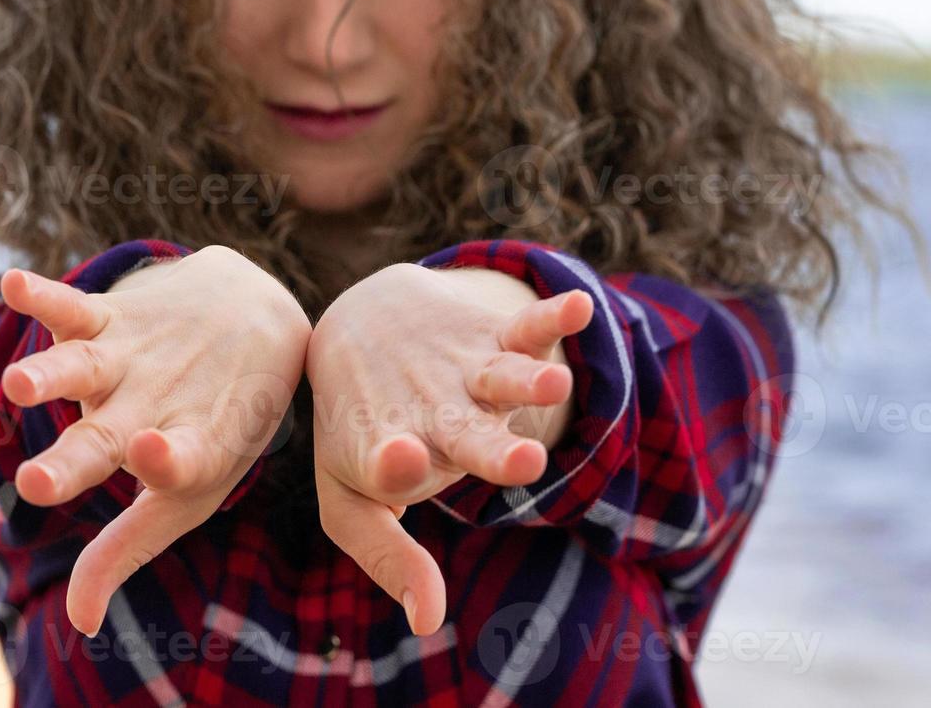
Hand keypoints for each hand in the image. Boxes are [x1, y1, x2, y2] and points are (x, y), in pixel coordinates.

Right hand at [0, 245, 310, 635]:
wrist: (259, 320)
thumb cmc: (212, 431)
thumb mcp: (183, 495)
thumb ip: (124, 550)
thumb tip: (80, 622)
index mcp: (187, 450)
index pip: (181, 465)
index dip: (167, 463)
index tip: (149, 458)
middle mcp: (156, 405)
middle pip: (108, 437)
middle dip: (75, 460)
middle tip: (37, 483)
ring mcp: (131, 359)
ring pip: (84, 368)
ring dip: (50, 376)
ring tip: (18, 383)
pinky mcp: (111, 318)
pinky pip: (74, 307)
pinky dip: (44, 297)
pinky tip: (13, 283)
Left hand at [305, 262, 593, 635]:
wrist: (357, 328)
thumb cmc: (362, 437)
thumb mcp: (353, 501)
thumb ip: (389, 558)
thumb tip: (427, 623)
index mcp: (385, 450)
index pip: (384, 463)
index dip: (393, 464)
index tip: (399, 460)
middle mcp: (427, 411)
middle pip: (461, 433)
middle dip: (492, 449)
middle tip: (523, 463)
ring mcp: (461, 373)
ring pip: (499, 379)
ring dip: (528, 381)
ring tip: (555, 382)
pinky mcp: (491, 340)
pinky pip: (524, 328)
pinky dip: (550, 317)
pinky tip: (577, 305)